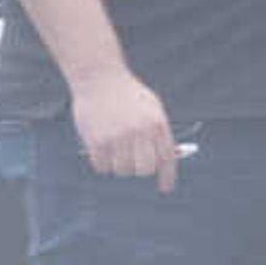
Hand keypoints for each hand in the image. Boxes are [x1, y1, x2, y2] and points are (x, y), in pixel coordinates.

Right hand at [68, 67, 176, 190]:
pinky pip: (102, 167)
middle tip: (133, 162)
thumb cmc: (127, 93)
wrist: (99, 76)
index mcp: (156, 123)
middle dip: (140, 169)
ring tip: (114, 148)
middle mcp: (139, 131)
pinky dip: (102, 162)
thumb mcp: (151, 106)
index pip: (167, 158)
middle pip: (145, 169)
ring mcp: (118, 136)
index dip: (167, 176)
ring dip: (118, 164)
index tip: (165, 188)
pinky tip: (100, 147)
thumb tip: (166, 160)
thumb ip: (159, 131)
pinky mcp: (97, 140)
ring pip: (123, 170)